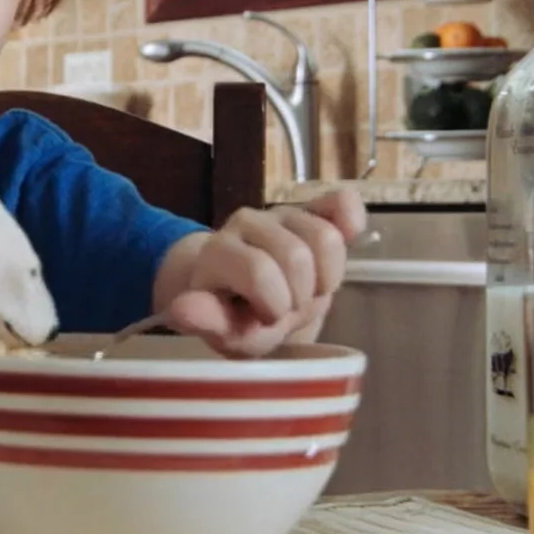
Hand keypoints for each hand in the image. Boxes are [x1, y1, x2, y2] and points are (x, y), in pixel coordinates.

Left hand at [163, 189, 368, 357]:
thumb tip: (182, 310)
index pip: (259, 272)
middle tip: (290, 308)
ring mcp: (281, 214)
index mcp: (218, 253)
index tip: (267, 318)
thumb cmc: (235, 315)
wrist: (250, 296)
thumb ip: (205, 321)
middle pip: (297, 256)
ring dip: (327, 277)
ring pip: (327, 238)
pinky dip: (351, 222)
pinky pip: (342, 203)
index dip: (274, 304)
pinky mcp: (313, 208)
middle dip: (302, 295)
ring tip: (308, 292)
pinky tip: (349, 240)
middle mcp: (244, 223)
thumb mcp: (220, 330)